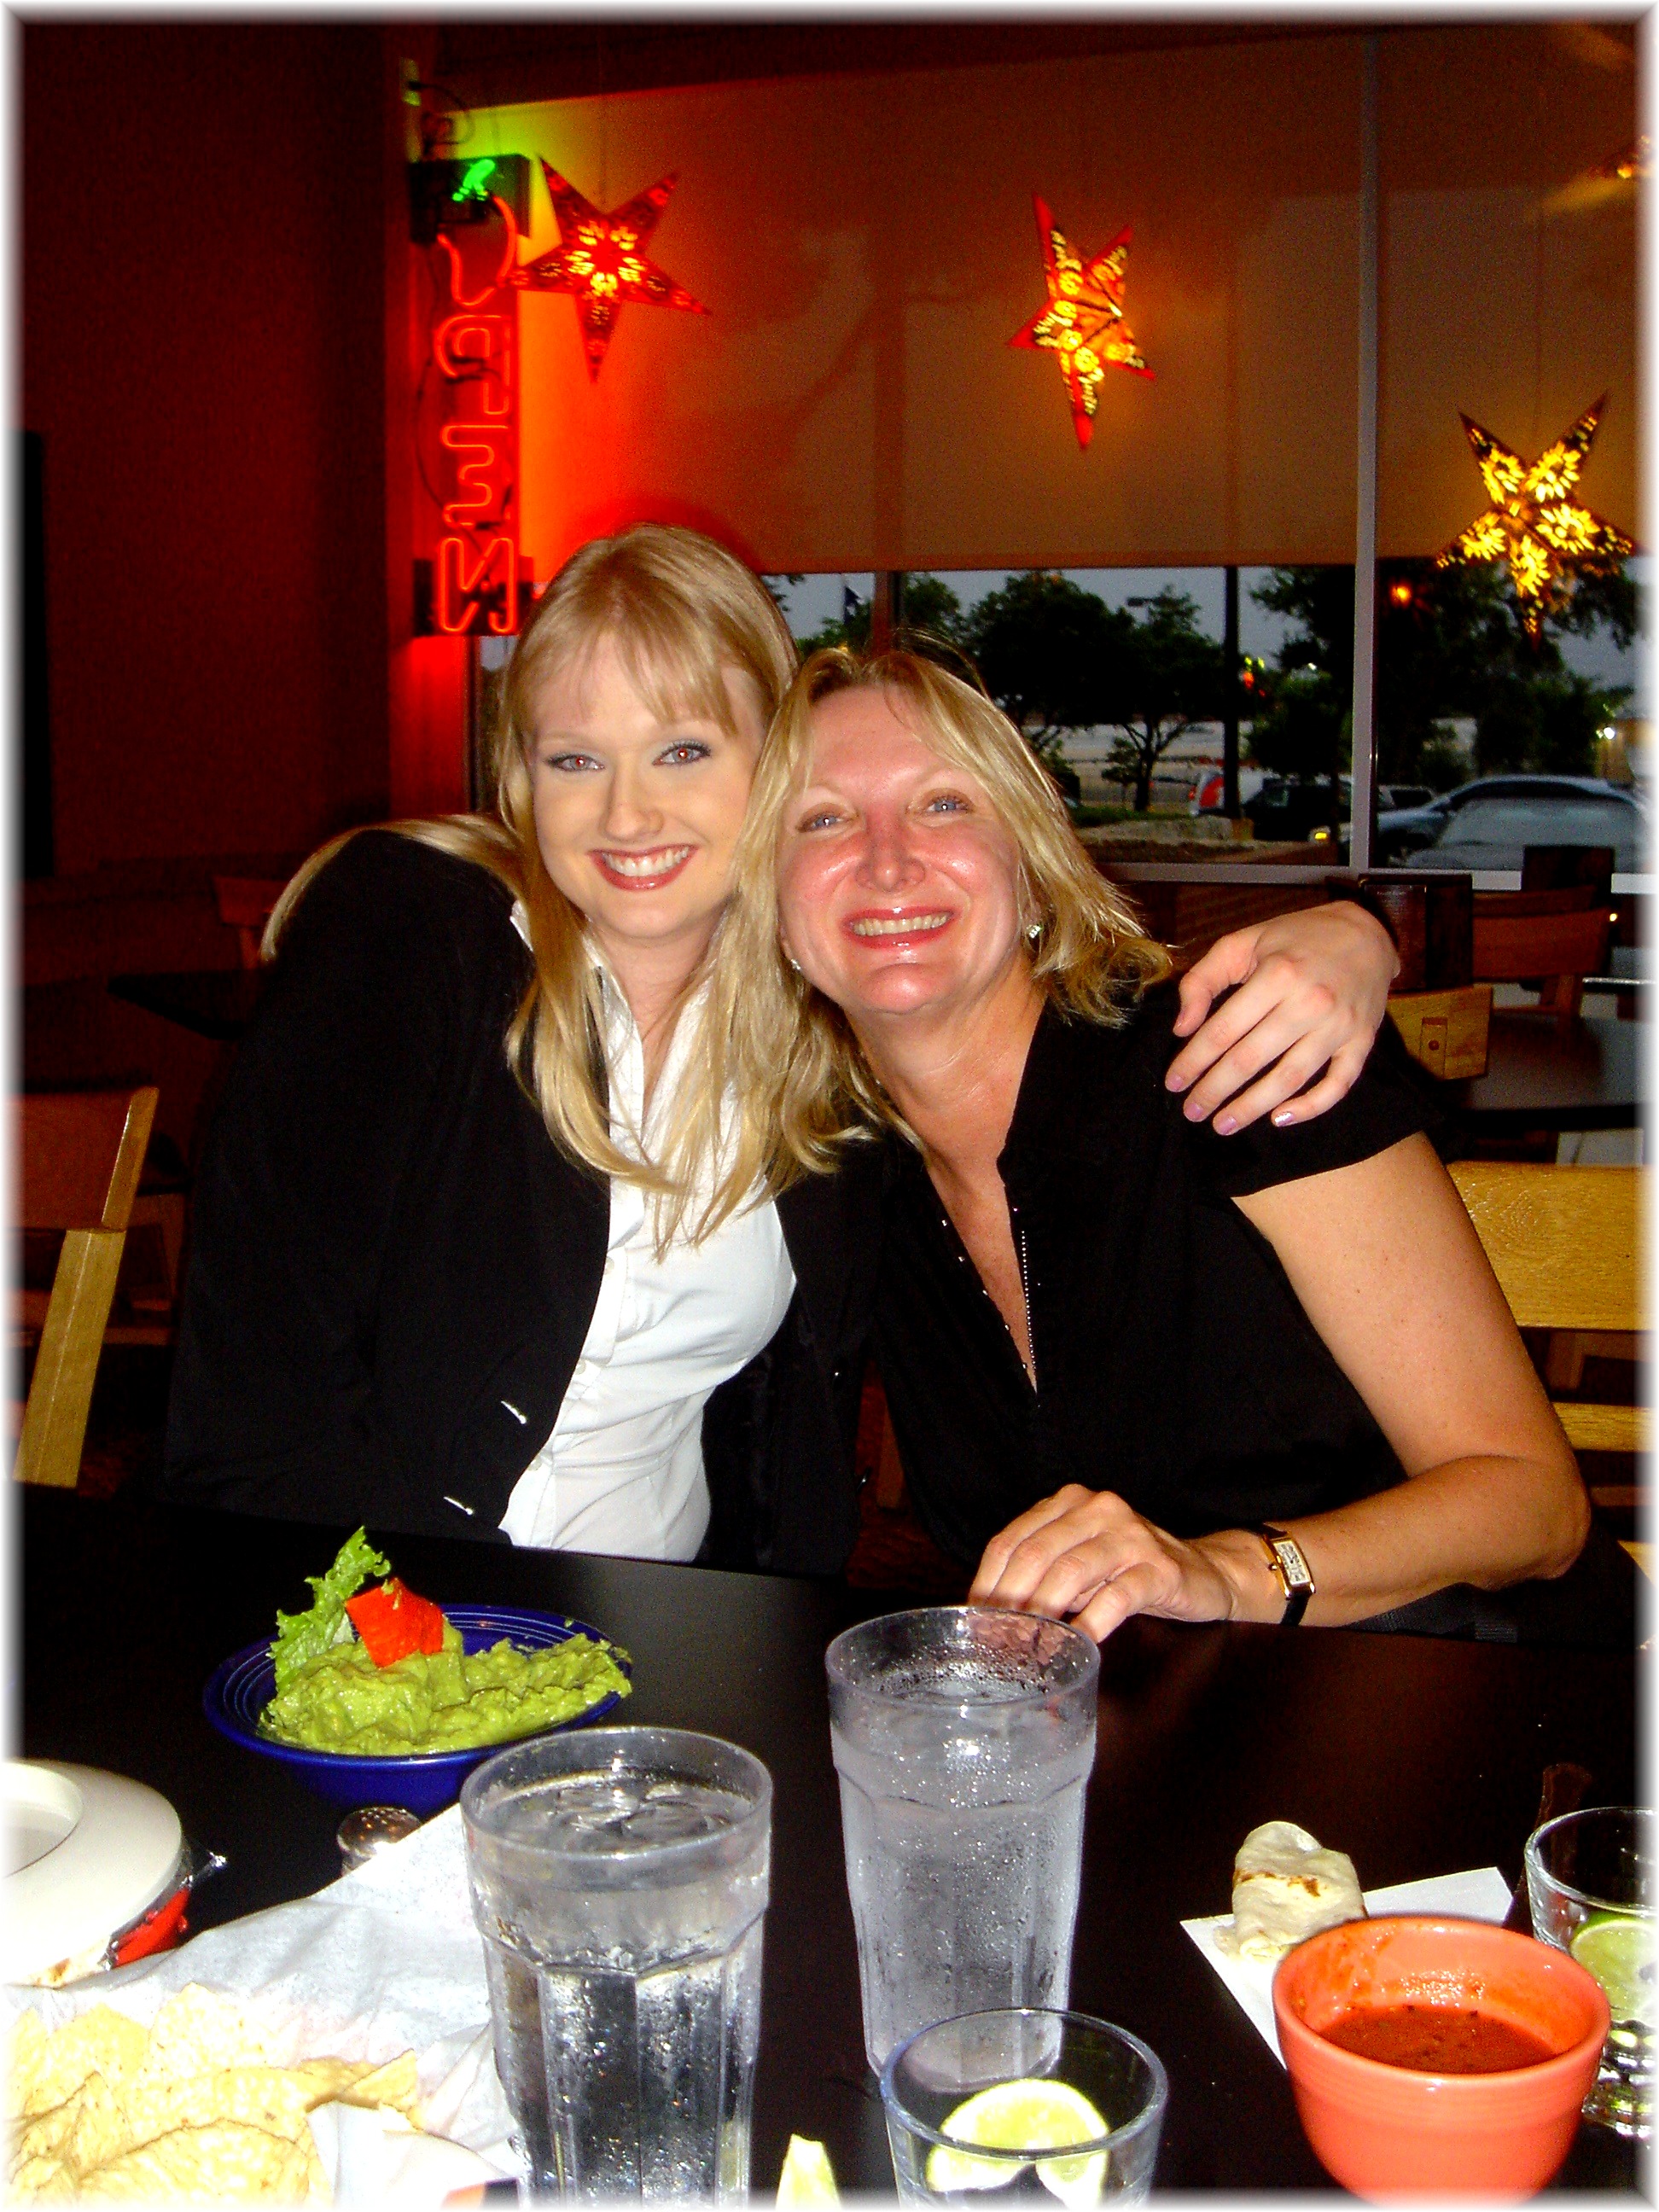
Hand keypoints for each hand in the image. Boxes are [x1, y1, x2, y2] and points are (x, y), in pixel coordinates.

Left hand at [968, 1484, 1243, 1641]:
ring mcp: (1130, 1535)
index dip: (986, 1581)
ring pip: (1071, 1571)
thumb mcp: (1079, 1564)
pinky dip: (1092, 1622)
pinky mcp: (1158, 1567)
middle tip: (994, 1638)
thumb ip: (1042, 1574)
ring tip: (1026, 1645)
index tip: (973, 1618)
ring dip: (1044, 1612)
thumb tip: (990, 1616)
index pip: (1011, 1539)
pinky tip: (1078, 1644)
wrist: (1203, 1571)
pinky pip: (1117, 1596)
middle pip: (1035, 1553)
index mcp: (1068, 1503)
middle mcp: (1097, 1509)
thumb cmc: (1128, 1571)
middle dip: (1008, 1600)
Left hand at [1166, 902, 1398, 1131]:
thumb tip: (1182, 1028)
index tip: (1174, 1083)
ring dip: (1251, 1107)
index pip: (1224, 1030)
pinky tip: (1279, 1118)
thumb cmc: (1296, 939)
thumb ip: (1203, 980)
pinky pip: (1338, 1084)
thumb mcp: (1243, 942)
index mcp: (1276, 974)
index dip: (1194, 1061)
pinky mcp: (1362, 1041)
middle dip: (1215, 1091)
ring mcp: (1339, 1026)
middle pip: (1251, 1059)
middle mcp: (1309, 1002)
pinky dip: (1310, 1107)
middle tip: (1192, 1112)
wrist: (1369, 933)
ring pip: (1289, 1078)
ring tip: (1223, 1125)